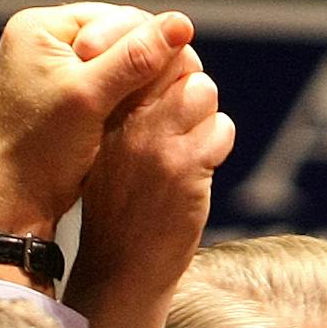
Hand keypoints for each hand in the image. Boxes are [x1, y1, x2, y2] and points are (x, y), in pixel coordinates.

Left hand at [0, 4, 197, 237]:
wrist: (10, 205)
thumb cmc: (40, 153)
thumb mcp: (90, 99)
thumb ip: (135, 59)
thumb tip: (181, 24)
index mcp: (38, 28)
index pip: (112, 17)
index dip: (149, 39)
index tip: (182, 62)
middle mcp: (39, 43)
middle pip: (112, 38)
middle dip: (143, 62)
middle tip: (178, 83)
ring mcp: (46, 72)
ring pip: (109, 66)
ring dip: (135, 83)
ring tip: (161, 102)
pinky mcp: (54, 100)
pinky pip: (99, 89)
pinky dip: (121, 101)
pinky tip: (138, 117)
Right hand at [61, 45, 236, 327]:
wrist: (121, 272)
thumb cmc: (117, 213)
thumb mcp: (107, 155)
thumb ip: (129, 113)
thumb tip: (170, 71)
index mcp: (106, 115)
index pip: (145, 55)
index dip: (167, 64)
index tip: (169, 92)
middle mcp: (130, 123)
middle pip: (179, 64)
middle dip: (190, 85)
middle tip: (187, 118)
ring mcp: (159, 145)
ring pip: (202, 91)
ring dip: (206, 114)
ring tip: (194, 144)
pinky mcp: (188, 169)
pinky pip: (221, 129)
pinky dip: (219, 144)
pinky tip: (202, 167)